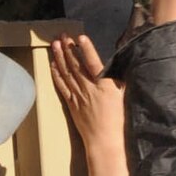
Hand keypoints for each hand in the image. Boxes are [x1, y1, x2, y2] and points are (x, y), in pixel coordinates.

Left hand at [48, 33, 125, 159]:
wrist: (104, 141)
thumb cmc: (118, 120)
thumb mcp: (122, 96)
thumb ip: (115, 80)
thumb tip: (111, 66)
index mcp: (104, 85)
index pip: (93, 63)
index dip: (86, 49)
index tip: (80, 37)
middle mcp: (89, 88)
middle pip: (76, 65)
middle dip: (68, 48)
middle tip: (62, 35)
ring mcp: (78, 96)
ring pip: (67, 73)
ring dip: (60, 57)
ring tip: (55, 44)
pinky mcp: (71, 104)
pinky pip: (62, 86)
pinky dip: (56, 74)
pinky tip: (53, 64)